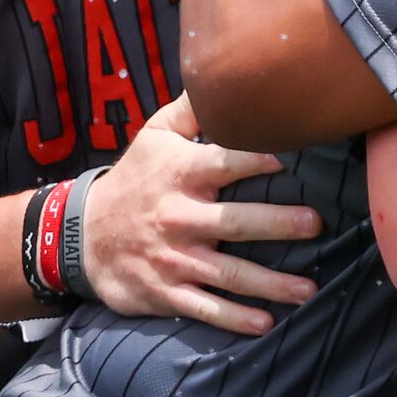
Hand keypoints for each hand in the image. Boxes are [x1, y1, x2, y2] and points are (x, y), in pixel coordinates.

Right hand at [77, 92, 321, 331]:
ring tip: (307, 289)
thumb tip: (219, 73)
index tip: (291, 158)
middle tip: (316, 223)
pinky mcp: (167, 292)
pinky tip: (265, 324)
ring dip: (271, 284)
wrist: (81, 236)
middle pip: (236, 222)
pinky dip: (234, 319)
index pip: (225, 162)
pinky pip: (205, 308)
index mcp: (181, 174)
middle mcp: (180, 217)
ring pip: (229, 274)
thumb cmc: (132, 180)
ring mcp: (174, 259)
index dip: (257, 159)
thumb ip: (192, 108)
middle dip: (278, 223)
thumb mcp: (153, 136)